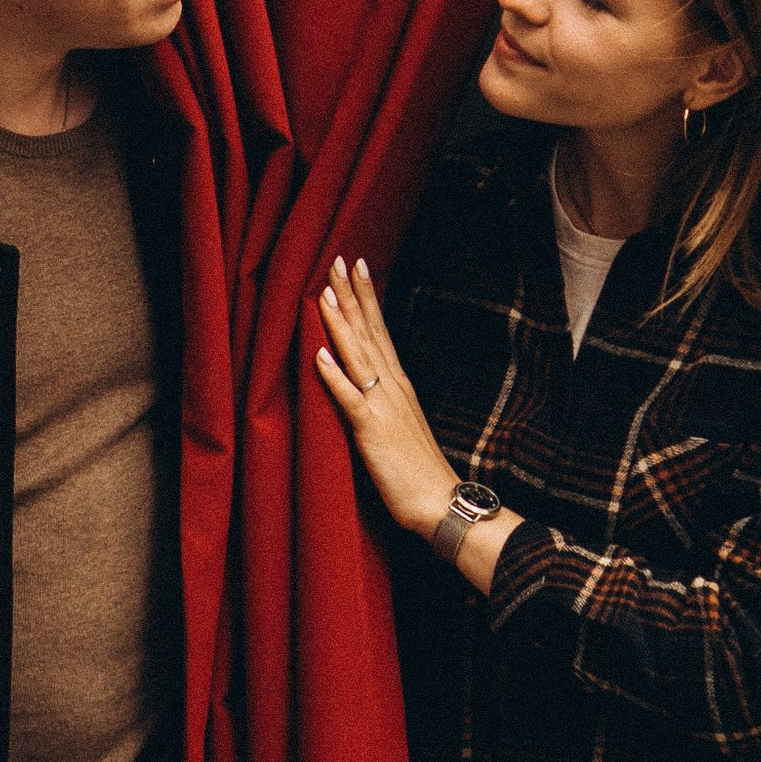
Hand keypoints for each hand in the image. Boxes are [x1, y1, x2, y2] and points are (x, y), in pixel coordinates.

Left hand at [314, 258, 461, 540]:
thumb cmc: (418, 470)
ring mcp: (383, 407)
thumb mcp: (401, 425)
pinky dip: (335, 376)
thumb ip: (384, 400)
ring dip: (341, 323)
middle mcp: (393, 388)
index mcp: (399, 385)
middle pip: (369, 332)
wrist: (440, 503)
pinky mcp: (372, 431)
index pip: (380, 331)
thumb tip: (367, 381)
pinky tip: (320, 355)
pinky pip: (350, 399)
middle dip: (352, 295)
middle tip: (338, 259)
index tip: (356, 266)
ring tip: (325, 292)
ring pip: (358, 356)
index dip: (366, 298)